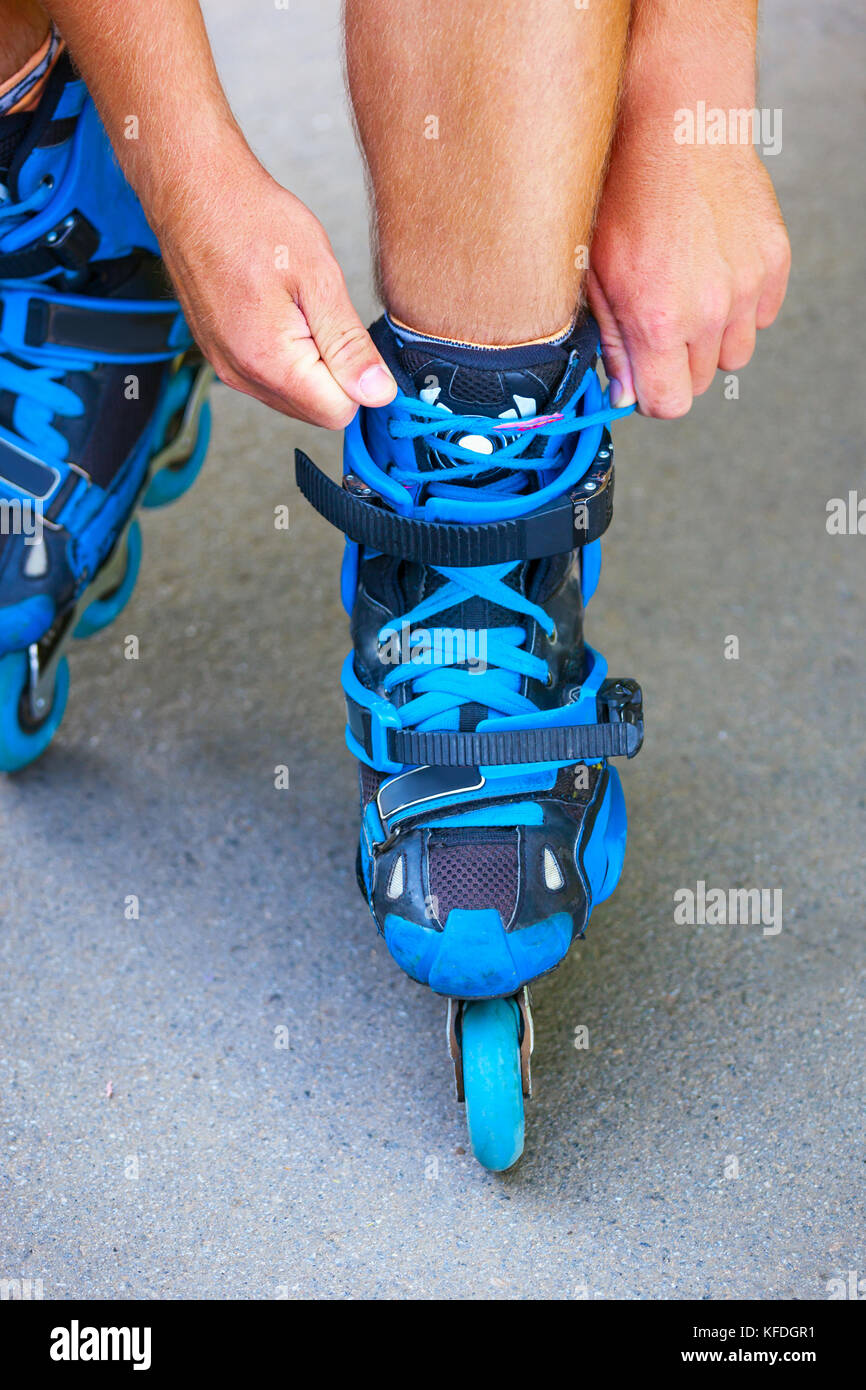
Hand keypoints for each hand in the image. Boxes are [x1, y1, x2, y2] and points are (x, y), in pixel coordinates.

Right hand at [154, 145, 395, 427]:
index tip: (352, 339)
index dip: (358, 381)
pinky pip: (269, 380)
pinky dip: (287, 358)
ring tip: (300, 308)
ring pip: (294, 398)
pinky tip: (281, 312)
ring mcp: (227, 369)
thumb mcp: (319, 278)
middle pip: (315, 410)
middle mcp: (243, 376)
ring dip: (311, 365)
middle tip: (324, 315)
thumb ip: (349, 345)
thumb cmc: (252, 221)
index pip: (339, 412)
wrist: (194, 192)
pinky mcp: (220, 357)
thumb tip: (378, 394)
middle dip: (335, 375)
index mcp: (271, 362)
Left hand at [588, 133, 790, 418]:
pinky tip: (714, 271)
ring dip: (710, 338)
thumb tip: (623, 394)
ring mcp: (747, 286)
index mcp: (658, 320)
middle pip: (699, 381)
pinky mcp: (773, 261)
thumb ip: (611, 341)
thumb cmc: (623, 191)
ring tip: (687, 294)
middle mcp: (709, 311)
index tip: (641, 376)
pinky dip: (741, 305)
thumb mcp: (593, 272)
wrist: (676, 125)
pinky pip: (762, 314)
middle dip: (675, 363)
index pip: (669, 404)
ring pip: (734, 353)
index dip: (650, 395)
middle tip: (657, 321)